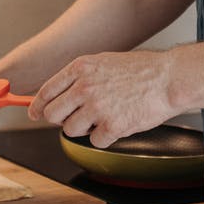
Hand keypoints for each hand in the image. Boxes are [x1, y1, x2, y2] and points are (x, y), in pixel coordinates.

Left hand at [28, 50, 178, 148]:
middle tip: (72, 119)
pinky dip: (104, 137)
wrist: (169, 79)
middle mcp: (84, 87)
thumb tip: (60, 95)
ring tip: (102, 117)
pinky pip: (94, 141)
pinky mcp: (112, 126)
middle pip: (52, 114)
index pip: (47, 91)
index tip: (34, 113)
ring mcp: (97, 107)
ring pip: (71, 130)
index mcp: (80, 68)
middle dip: (59, 120)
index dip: (37, 105)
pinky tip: (117, 123)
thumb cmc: (141, 70)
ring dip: (84, 128)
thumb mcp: (103, 62)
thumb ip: (80, 77)